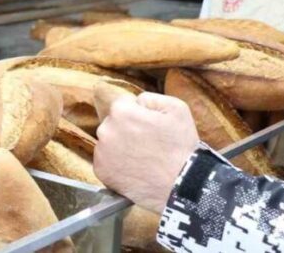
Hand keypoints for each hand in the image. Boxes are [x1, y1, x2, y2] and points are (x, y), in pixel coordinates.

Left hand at [93, 92, 199, 213]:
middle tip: (147, 144)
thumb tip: (136, 101)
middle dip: (127, 130)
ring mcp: (101, 152)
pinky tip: (134, 169)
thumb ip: (150, 98)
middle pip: (114, 123)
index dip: (138, 114)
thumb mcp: (176, 108)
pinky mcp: (101, 171)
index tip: (150, 127)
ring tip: (142, 158)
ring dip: (121, 147)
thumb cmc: (181, 147)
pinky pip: (106, 161)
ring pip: (109, 142)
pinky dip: (117, 164)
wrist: (182, 186)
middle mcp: (105, 130)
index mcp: (121, 111)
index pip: (123, 105)